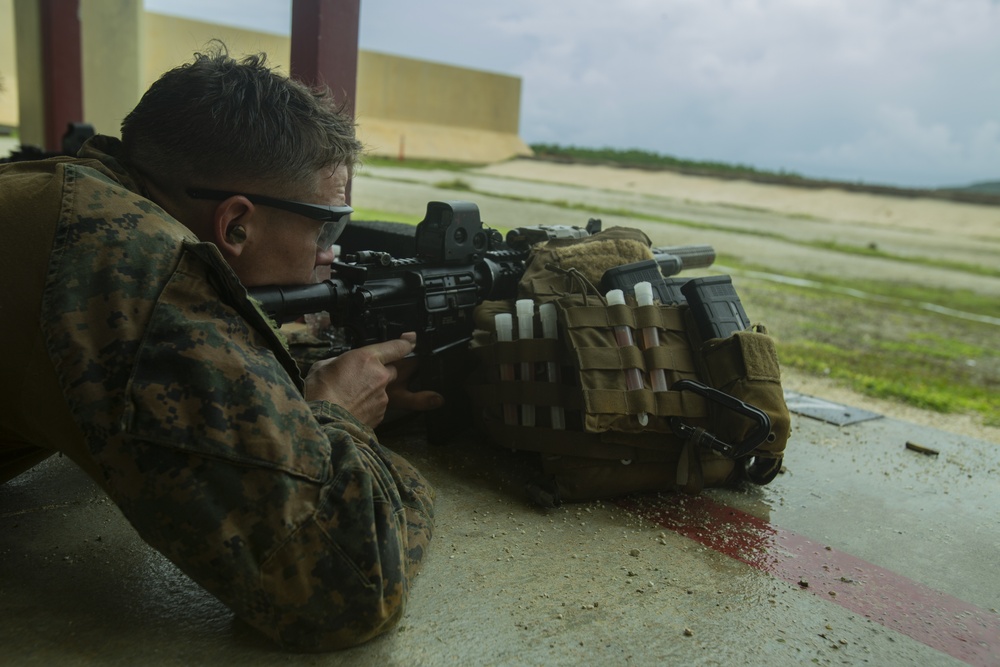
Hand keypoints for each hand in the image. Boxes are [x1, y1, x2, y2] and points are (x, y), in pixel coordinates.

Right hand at [304, 333, 443, 427]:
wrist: (322, 422)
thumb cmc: (319, 393)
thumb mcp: (323, 366)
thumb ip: (340, 361)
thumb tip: (341, 365)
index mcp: (367, 358)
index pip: (397, 347)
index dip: (406, 343)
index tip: (409, 341)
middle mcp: (380, 376)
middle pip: (392, 370)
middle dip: (381, 372)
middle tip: (362, 378)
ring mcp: (383, 397)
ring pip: (384, 389)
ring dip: (373, 391)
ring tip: (351, 397)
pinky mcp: (381, 414)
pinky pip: (379, 406)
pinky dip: (370, 406)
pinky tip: (353, 408)